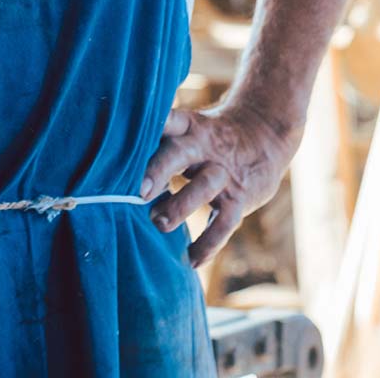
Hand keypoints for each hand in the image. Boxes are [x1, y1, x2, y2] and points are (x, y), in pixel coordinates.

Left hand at [140, 102, 300, 265]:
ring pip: (203, 187)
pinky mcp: (239, 198)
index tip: (128, 136)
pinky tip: (191, 260)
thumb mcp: (188, 128)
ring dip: (180, 206)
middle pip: (180, 153)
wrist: (263, 135)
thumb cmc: (208, 137)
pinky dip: (208, 244)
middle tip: (139, 192)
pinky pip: (225, 223)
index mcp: (188, 126)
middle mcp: (204, 146)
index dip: (151, 126)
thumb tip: (116, 159)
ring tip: (159, 224)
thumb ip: (160, 140)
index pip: (168, 119)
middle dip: (159, 170)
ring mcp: (223, 172)